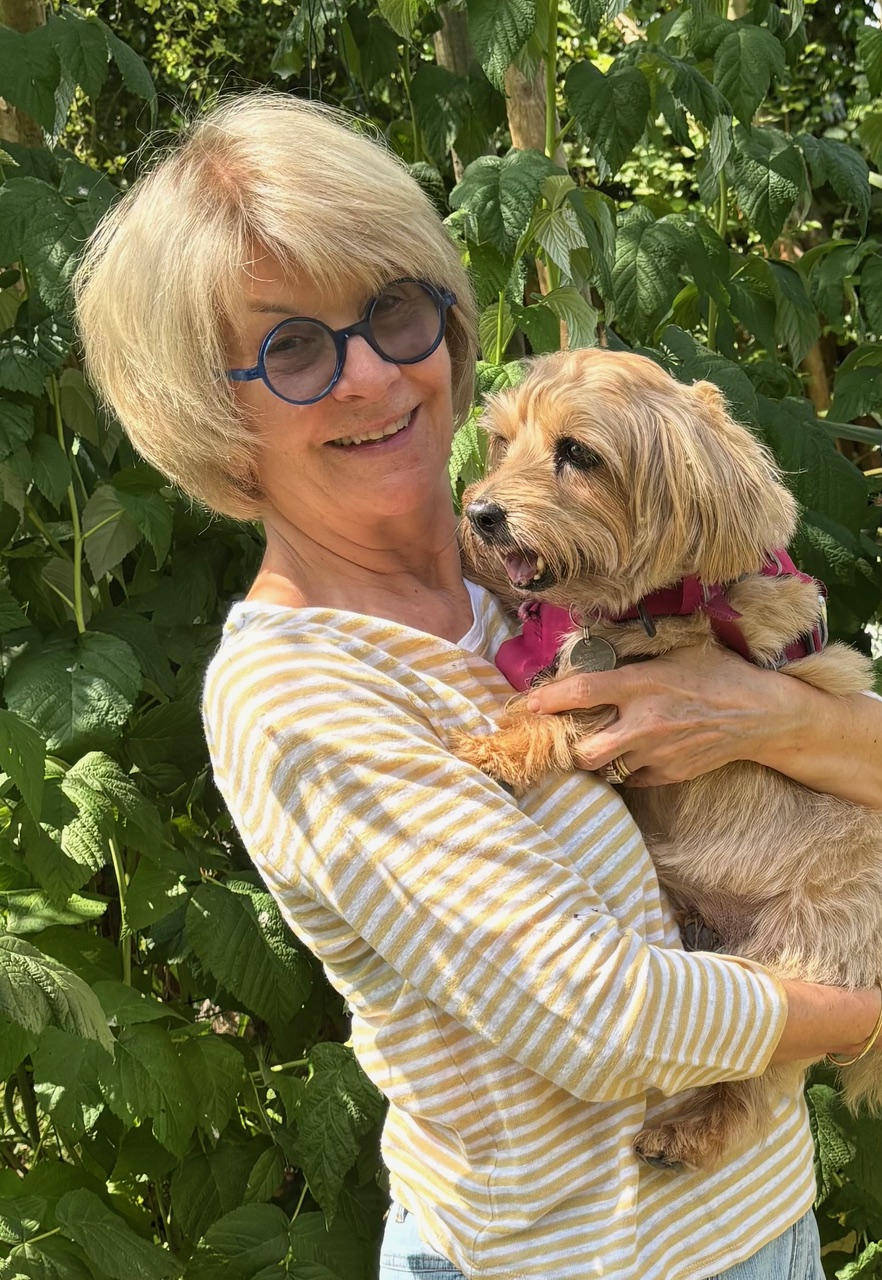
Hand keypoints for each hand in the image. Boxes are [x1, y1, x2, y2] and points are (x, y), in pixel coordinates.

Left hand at [525, 645, 784, 785]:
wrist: (762, 715)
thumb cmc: (720, 674)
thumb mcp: (681, 651)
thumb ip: (640, 657)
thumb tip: (600, 651)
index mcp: (643, 685)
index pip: (583, 692)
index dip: (550, 699)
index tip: (530, 704)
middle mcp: (644, 723)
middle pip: (584, 751)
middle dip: (570, 747)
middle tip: (567, 736)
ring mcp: (657, 754)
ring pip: (606, 769)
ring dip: (598, 758)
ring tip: (600, 745)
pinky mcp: (670, 774)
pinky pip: (631, 779)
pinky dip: (626, 770)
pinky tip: (633, 754)